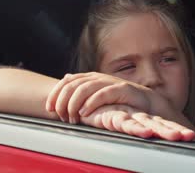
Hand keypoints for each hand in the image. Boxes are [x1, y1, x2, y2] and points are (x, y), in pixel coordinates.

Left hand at [45, 72, 168, 123]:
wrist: (145, 103)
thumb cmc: (120, 101)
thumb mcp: (97, 94)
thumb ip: (82, 87)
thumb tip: (65, 77)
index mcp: (90, 78)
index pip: (67, 81)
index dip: (56, 93)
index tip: (49, 108)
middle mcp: (98, 78)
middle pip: (73, 85)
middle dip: (63, 100)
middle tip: (61, 116)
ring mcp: (110, 82)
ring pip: (85, 88)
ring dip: (75, 103)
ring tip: (72, 117)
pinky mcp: (121, 89)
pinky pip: (103, 93)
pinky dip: (91, 102)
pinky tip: (84, 112)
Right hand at [80, 104, 194, 140]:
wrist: (81, 99)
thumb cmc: (101, 111)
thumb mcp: (120, 121)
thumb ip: (133, 127)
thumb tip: (148, 136)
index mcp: (141, 117)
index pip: (163, 123)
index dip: (176, 128)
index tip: (192, 136)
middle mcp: (137, 114)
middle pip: (160, 123)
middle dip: (175, 130)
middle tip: (190, 136)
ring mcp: (126, 114)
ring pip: (147, 123)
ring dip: (162, 130)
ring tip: (175, 136)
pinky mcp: (111, 115)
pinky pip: (125, 122)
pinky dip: (136, 128)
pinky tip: (146, 132)